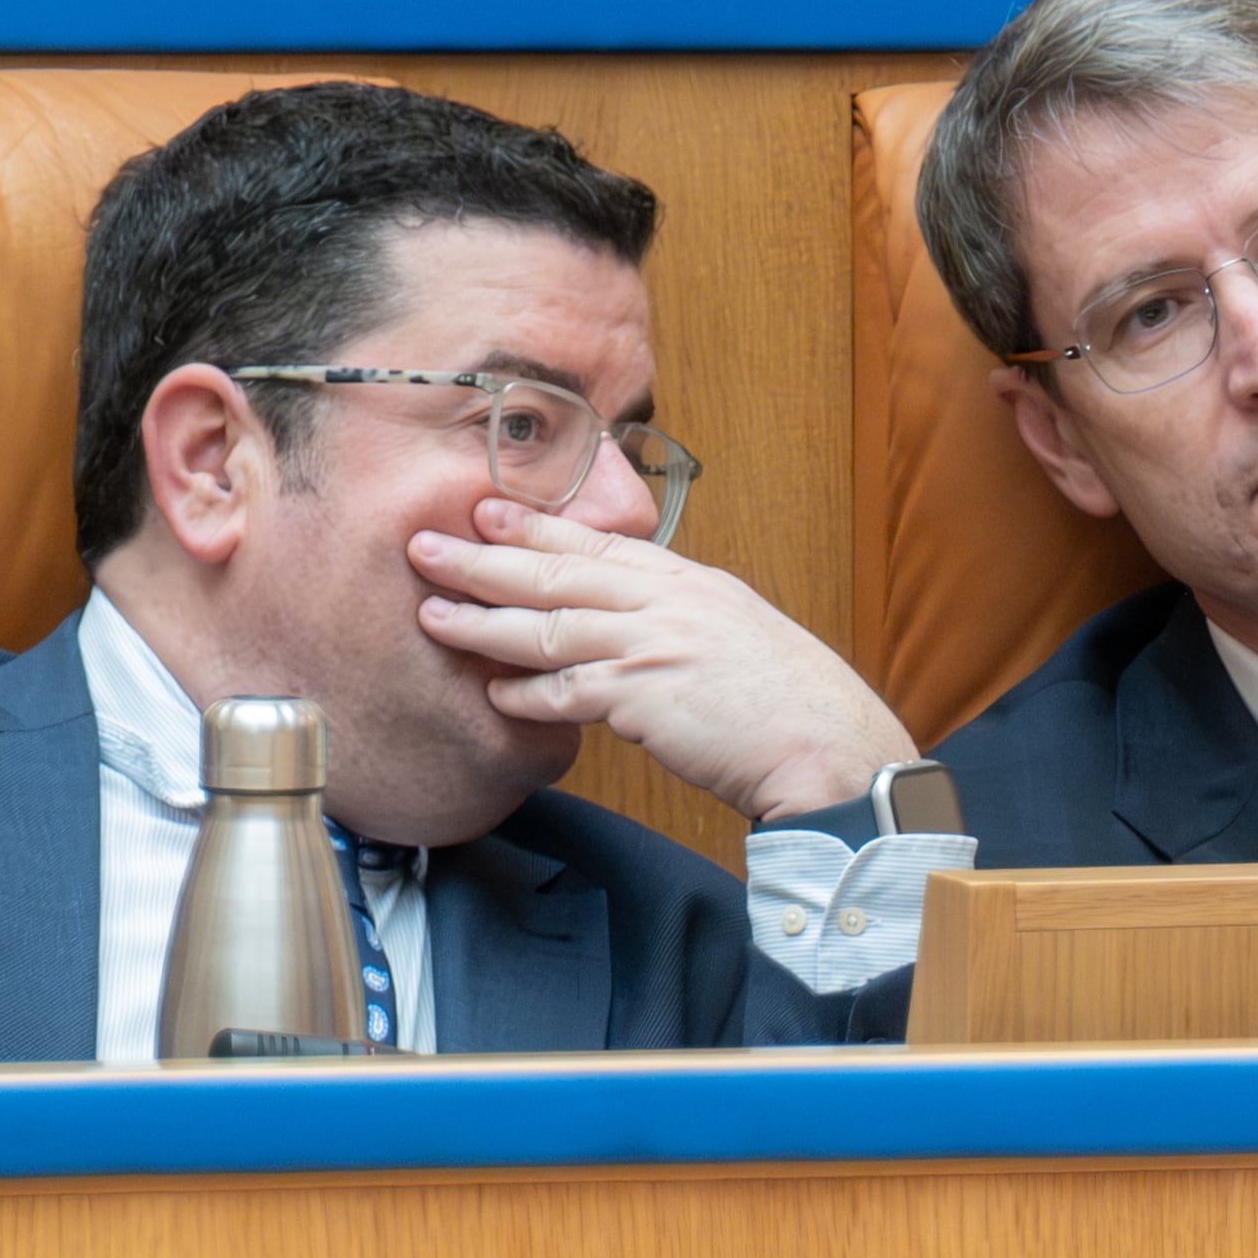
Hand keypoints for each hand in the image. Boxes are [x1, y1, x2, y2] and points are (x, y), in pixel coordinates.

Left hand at [411, 500, 916, 821]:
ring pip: (551, 624)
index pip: (598, 542)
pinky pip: (570, 691)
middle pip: (559, 570)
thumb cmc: (791, 706)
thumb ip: (683, 624)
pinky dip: (528, 693)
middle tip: (425, 544)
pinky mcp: (648, 698)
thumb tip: (637, 633)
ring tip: (433, 615)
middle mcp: (669, 602)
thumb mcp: (737, 638)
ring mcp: (657, 646)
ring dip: (485, 622)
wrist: (831, 747)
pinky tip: (493, 693)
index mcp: (689, 583)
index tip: (486, 510)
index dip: (536, 525)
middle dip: (485, 557)